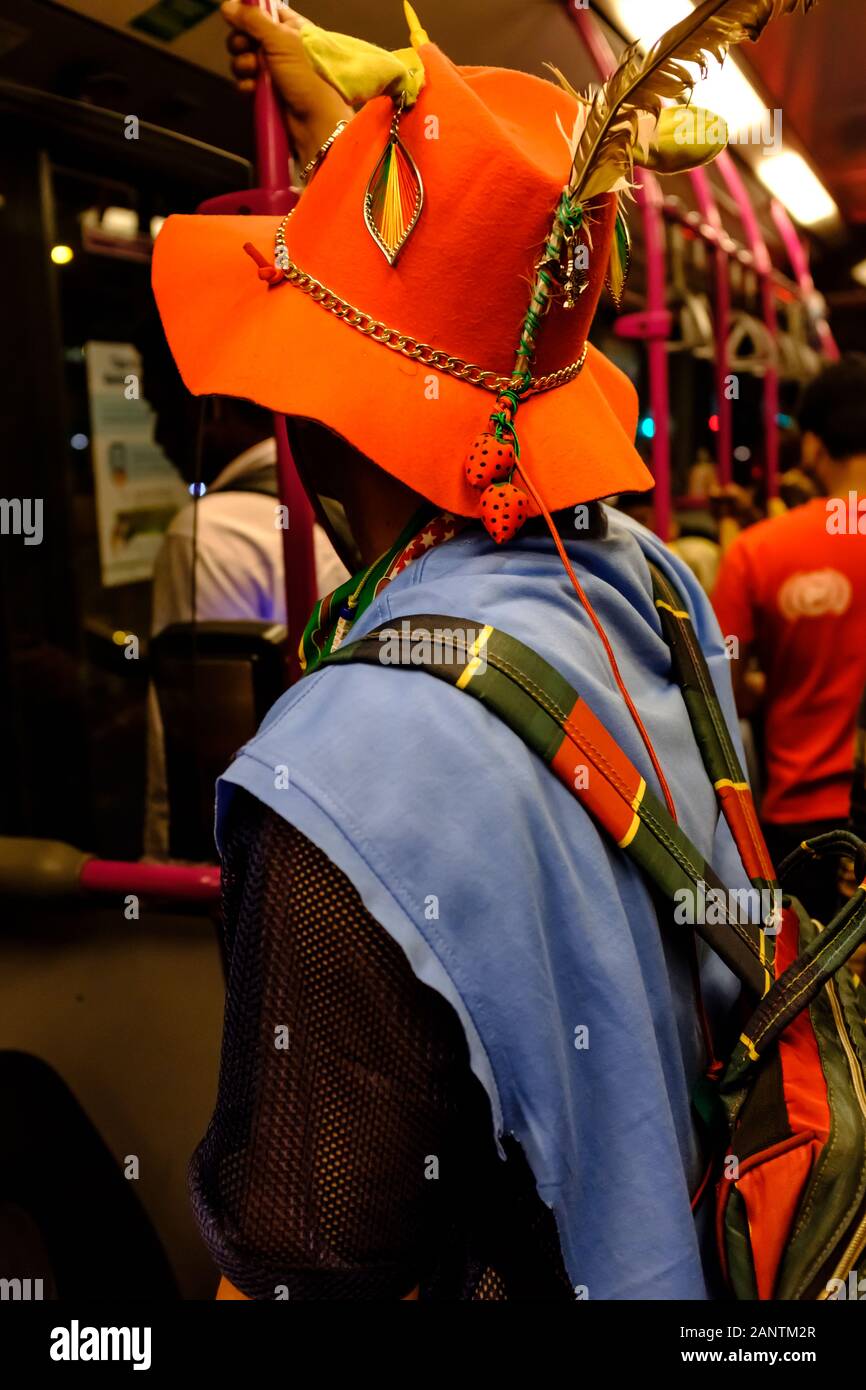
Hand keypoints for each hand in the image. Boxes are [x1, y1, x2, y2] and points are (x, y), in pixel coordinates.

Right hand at [221, 2, 350, 168]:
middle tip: (247, 47)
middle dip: (241, 41)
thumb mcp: (281, 40)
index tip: (239, 14)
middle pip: (247, 34)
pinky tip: (255, 89)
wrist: (315, 121)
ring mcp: (273, 71)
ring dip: (243, 64)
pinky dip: (246, 85)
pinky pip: (245, 83)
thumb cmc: (309, 78)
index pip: (265, 10)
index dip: (250, 12)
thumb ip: (253, 20)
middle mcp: (281, 47)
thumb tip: (228, 5)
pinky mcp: (265, 93)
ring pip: (242, 59)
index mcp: (291, 28)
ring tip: (255, 71)